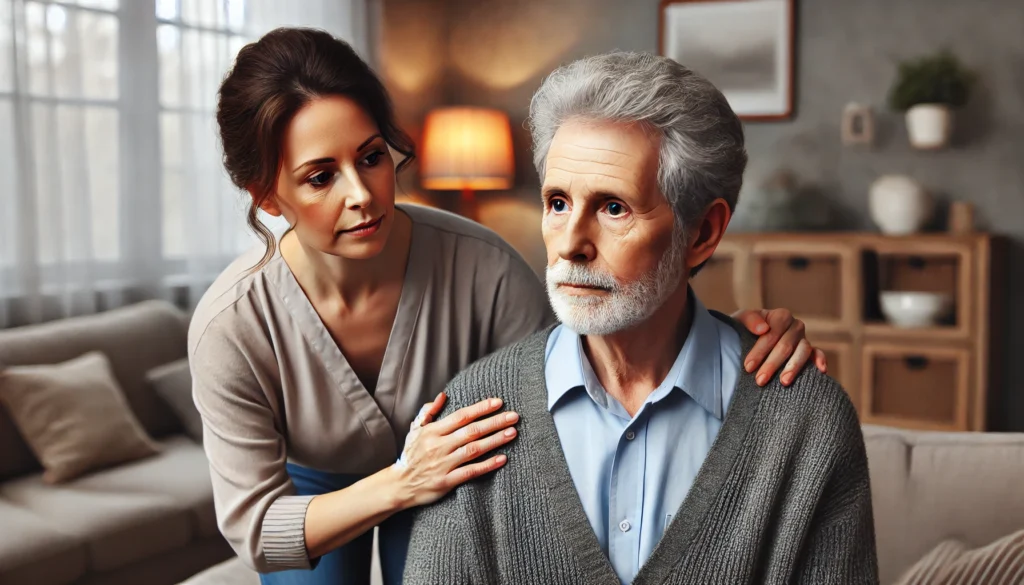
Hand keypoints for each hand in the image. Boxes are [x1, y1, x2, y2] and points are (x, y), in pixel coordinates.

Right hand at [391, 393, 517, 508]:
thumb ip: (428, 411)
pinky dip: (487, 465)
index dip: (481, 408)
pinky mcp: (447, 481)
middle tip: (514, 416)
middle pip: (471, 431)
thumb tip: (443, 395)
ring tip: (512, 433)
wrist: (399, 485)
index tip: (499, 402)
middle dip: (495, 422)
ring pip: (473, 449)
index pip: (461, 416)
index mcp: (432, 431)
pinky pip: (470, 472)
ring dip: (495, 440)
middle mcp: (439, 446)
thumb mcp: (415, 430)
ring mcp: (443, 464)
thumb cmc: (410, 455)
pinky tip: (502, 459)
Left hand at [733, 308, 827, 386]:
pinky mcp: (810, 351)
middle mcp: (795, 326)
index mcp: (781, 316)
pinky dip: (821, 360)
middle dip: (772, 364)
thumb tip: (764, 329)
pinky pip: (818, 354)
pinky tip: (821, 371)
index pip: (772, 334)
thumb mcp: (741, 320)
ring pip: (803, 352)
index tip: (748, 367)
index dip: (760, 350)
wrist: (746, 337)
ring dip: (793, 367)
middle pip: (786, 346)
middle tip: (760, 380)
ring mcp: (804, 339)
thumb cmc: (743, 329)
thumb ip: (750, 320)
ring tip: (783, 382)